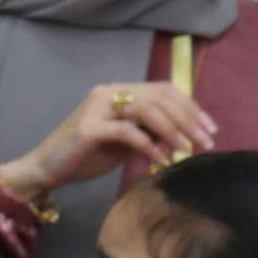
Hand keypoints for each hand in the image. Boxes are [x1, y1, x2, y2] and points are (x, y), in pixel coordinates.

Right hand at [0, 82, 211, 201]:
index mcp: (117, 92)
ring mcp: (96, 107)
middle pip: (160, 97)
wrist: (46, 168)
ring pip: (148, 110)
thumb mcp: (125, 142)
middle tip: (206, 142)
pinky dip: (149, 146)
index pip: (163, 90)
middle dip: (189, 120)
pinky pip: (129, 132)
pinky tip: (160, 160)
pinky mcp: (89, 128)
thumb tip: (185, 136)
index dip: (191, 107)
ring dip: (174, 131)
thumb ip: (150, 133)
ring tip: (187, 150)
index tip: (210, 129)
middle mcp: (107, 93)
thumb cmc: (86, 155)